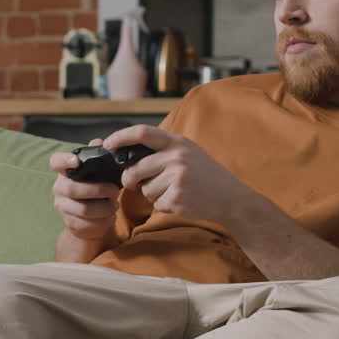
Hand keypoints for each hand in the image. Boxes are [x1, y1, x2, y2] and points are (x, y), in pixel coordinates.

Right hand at [49, 138, 119, 241]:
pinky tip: (109, 216)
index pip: (56, 162)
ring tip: (115, 205)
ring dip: (104, 207)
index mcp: (65, 172)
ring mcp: (63, 207)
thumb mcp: (99, 172)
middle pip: (72, 189)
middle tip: (115, 191)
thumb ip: (98, 157)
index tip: (77, 161)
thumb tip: (101, 142)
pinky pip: (87, 223)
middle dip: (98, 190)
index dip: (64, 161)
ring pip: (82, 209)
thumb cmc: (96, 190)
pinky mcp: (71, 223)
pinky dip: (103, 220)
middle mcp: (59, 188)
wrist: (92, 219)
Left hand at [106, 124, 255, 226]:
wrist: (231, 198)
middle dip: (129, 179)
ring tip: (173, 190)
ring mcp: (178, 177)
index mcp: (177, 142)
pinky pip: (156, 203)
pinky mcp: (177, 197)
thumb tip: (126, 154)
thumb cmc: (205, 175)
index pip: (141, 133)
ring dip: (152, 194)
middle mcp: (177, 156)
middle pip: (135, 168)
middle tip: (133, 184)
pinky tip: (179, 200)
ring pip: (144, 189)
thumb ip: (162, 149)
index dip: (120, 137)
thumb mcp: (188, 152)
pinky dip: (163, 205)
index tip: (107, 144)